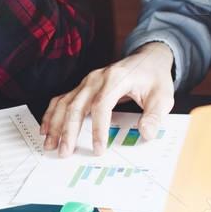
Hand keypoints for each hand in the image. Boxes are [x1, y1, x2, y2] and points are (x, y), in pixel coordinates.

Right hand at [41, 43, 174, 156]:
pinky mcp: (82, 87)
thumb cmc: (154, 78)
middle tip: (64, 152)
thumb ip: (155, 116)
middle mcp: (96, 79)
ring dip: (55, 125)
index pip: (101, 105)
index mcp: (116, 79)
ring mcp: (86, 82)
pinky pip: (61, 100)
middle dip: (68, 131)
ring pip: (64, 103)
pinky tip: (46, 130)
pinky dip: (51, 114)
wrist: (147, 59)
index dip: (97, 128)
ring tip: (50, 145)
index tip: (98, 148)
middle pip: (76, 105)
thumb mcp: (164, 96)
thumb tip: (145, 134)